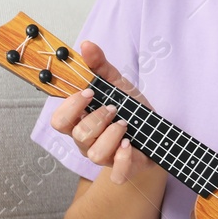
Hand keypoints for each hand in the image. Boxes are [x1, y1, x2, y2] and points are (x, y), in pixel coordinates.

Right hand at [47, 40, 156, 184]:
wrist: (158, 131)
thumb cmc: (131, 109)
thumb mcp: (117, 84)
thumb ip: (100, 66)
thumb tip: (86, 45)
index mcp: (81, 121)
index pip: (58, 120)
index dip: (69, 107)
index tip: (89, 92)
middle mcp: (87, 141)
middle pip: (76, 135)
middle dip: (95, 119)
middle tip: (113, 108)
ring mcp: (104, 157)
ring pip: (95, 154)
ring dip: (110, 136)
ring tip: (125, 124)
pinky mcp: (123, 169)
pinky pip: (116, 174)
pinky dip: (123, 159)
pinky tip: (129, 144)